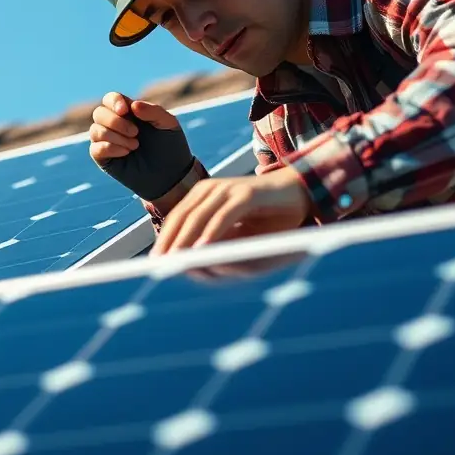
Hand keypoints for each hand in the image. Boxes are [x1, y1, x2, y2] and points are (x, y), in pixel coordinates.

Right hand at [89, 91, 195, 200]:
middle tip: (136, 133)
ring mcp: (107, 142)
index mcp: (129, 112)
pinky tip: (126, 152)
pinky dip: (110, 148)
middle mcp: (114, 125)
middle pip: (99, 113)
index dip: (113, 101)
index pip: (110, 99)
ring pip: (95, 130)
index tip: (125, 110)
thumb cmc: (170, 147)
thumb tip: (132, 105)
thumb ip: (154, 111)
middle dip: (115, 121)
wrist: (170, 175)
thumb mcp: (168, 124)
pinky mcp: (104, 159)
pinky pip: (95, 149)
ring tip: (135, 146)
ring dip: (116, 137)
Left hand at [151, 166, 312, 255]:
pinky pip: (223, 216)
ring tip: (175, 260)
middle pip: (182, 217)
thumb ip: (214, 242)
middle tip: (160, 265)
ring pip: (198, 217)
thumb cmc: (267, 218)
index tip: (154, 262)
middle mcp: (210, 189)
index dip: (164, 239)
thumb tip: (188, 261)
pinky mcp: (246, 194)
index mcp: (202, 195)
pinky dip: (212, 233)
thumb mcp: (236, 232)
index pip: (176, 218)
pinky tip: (202, 249)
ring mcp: (228, 189)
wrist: (300, 196)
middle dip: (169, 242)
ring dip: (185, 240)